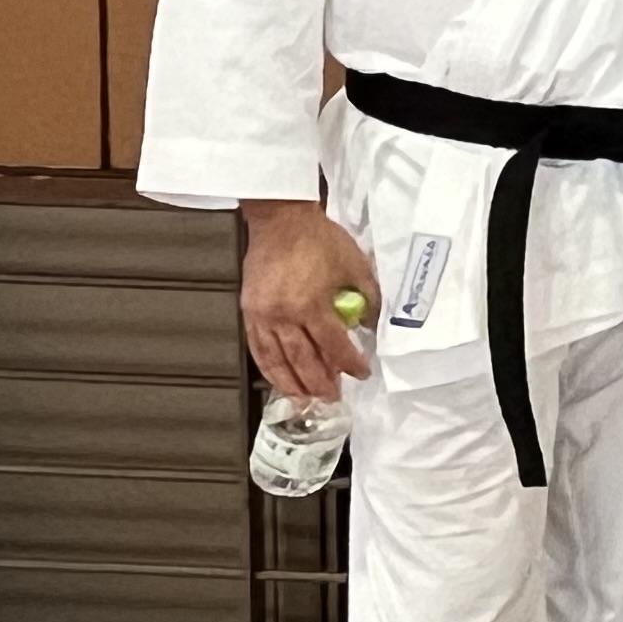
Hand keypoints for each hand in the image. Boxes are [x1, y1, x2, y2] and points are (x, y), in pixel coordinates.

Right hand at [238, 198, 377, 404]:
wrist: (282, 221)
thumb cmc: (321, 240)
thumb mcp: (355, 266)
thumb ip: (367, 298)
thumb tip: (373, 325)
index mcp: (311, 304)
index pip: (333, 345)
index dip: (349, 363)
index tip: (361, 374)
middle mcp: (284, 315)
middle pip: (303, 360)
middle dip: (320, 383)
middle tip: (332, 398)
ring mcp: (263, 315)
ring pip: (276, 360)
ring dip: (291, 383)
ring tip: (305, 400)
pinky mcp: (249, 312)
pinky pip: (258, 348)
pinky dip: (269, 367)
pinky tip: (278, 379)